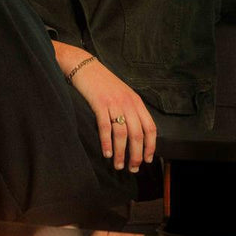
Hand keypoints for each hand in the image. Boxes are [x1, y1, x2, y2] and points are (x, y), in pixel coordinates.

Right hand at [54, 42, 156, 172]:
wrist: (85, 67)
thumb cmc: (103, 84)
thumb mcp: (123, 95)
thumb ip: (130, 111)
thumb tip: (135, 135)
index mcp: (137, 102)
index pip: (150, 127)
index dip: (151, 146)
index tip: (147, 160)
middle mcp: (128, 103)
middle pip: (138, 134)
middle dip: (136, 154)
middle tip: (132, 168)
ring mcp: (114, 103)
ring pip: (122, 133)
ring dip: (121, 152)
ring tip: (118, 165)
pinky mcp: (100, 103)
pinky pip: (105, 127)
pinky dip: (106, 142)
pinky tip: (107, 153)